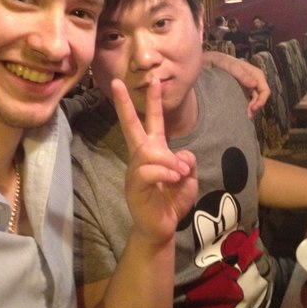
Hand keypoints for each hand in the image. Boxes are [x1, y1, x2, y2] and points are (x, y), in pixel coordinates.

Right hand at [111, 77, 197, 245]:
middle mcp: (141, 156)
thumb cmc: (173, 201)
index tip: (154, 80)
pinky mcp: (134, 186)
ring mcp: (135, 170)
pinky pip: (149, 170)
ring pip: (149, 151)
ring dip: (169, 161)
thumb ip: (187, 161)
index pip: (152, 121)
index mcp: (155, 150)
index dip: (154, 101)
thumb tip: (180, 155)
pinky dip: (166, 172)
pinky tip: (174, 179)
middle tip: (117, 83)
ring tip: (180, 174)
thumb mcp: (189, 178)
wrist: (162, 227)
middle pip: (131, 125)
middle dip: (125, 103)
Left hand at [202, 51, 269, 116]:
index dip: (262, 101)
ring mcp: (249, 85)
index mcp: (256, 74)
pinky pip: (249, 99)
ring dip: (252, 108)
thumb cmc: (223, 62)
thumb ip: (242, 75)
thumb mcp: (232, 67)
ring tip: (245, 115)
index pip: (265, 90)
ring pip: (255, 100)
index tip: (253, 108)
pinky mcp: (243, 89)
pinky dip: (247, 106)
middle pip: (261, 97)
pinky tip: (241, 111)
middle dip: (256, 106)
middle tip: (248, 114)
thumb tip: (254, 84)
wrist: (213, 61)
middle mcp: (255, 80)